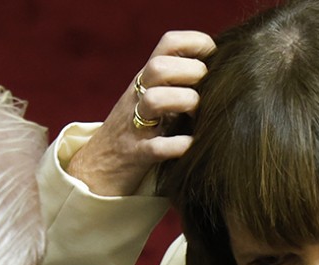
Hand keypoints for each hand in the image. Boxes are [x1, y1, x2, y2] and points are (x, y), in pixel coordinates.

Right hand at [66, 30, 214, 196]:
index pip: (169, 43)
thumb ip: (178, 82)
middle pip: (159, 67)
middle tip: (205, 91)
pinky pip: (157, 147)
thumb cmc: (138, 130)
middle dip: (191, 72)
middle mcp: (138, 96)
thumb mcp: (153, 98)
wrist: (98, 167)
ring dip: (184, 102)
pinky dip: (179, 145)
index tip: (214, 58)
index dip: (195, 43)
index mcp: (146, 79)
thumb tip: (220, 70)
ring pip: (154, 100)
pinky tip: (192, 144)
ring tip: (196, 116)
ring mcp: (134, 125)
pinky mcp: (137, 154)